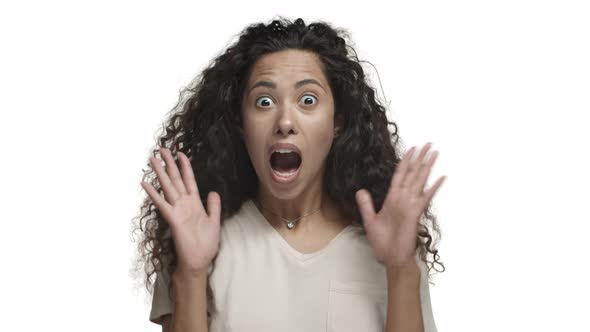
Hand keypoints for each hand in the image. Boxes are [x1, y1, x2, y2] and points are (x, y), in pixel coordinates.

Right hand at [140, 148, 220, 276]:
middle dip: (169, 164)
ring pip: (168, 187)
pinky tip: (146, 184)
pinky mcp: (173, 219)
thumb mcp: (214, 222)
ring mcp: (178, 210)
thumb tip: (213, 191)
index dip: (186, 167)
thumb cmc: (206, 244)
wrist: (199, 261)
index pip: (189, 181)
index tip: (181, 153)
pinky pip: (162, 204)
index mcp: (195, 203)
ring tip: (152, 159)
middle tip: (162, 150)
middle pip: (176, 179)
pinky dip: (154, 194)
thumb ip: (213, 206)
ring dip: (160, 173)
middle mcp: (184, 204)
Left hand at [355, 143, 445, 269]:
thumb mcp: (370, 220)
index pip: (400, 176)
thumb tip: (360, 190)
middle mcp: (403, 199)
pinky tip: (441, 178)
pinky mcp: (415, 213)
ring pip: (419, 180)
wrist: (391, 258)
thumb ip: (366, 205)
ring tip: (434, 153)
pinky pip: (425, 197)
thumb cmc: (383, 243)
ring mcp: (410, 205)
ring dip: (426, 166)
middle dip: (419, 159)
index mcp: (392, 199)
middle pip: (412, 174)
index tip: (411, 149)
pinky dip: (433, 188)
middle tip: (427, 144)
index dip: (405, 162)